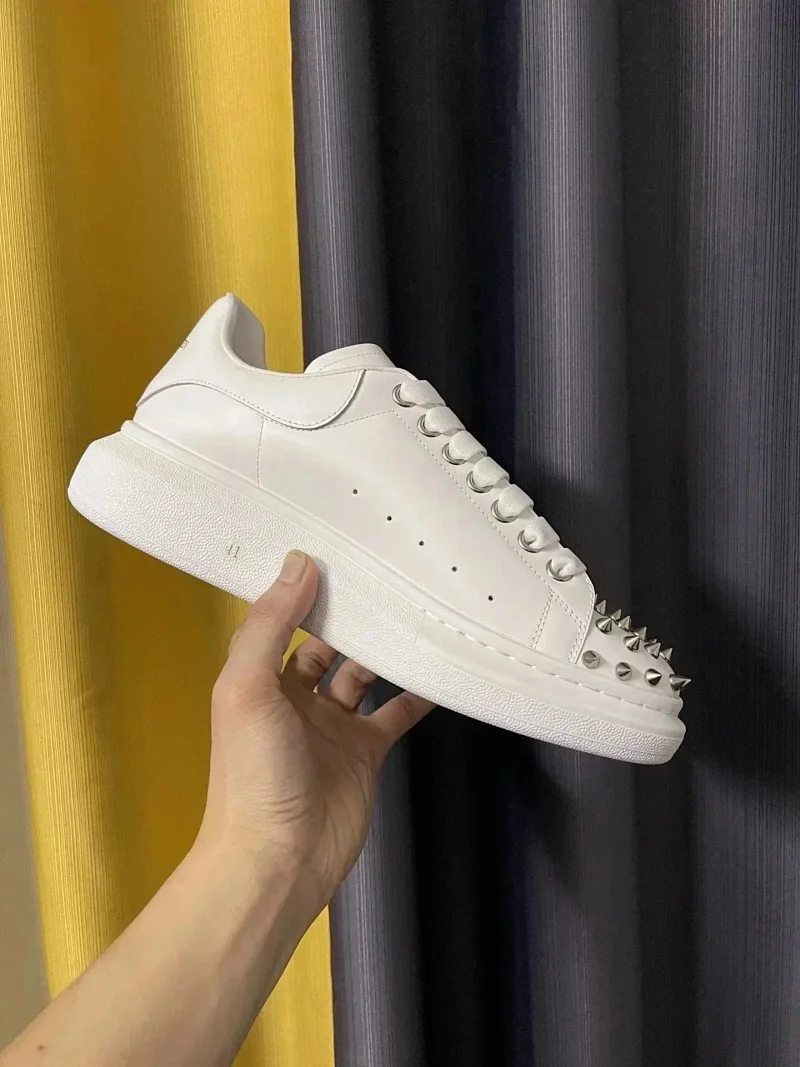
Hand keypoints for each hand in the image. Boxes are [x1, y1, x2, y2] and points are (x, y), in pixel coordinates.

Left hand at [197, 550, 433, 907]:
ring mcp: (333, 726)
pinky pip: (394, 713)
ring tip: (420, 613)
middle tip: (393, 575)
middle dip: (353, 616)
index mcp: (259, 680)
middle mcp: (295, 698)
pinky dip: (416, 694)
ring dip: (387, 650)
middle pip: (328, 644)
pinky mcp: (366, 753)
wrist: (277, 861)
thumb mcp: (247, 688)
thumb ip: (270, 626)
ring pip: (364, 674)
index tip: (341, 551)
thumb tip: (300, 563)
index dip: (307, 590)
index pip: (284, 622)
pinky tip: (439, 672)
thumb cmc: (253, 772)